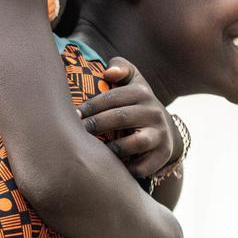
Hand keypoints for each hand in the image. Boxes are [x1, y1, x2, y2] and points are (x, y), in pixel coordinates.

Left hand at [77, 56, 178, 183]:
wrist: (164, 129)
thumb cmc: (136, 103)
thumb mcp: (132, 81)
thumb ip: (120, 68)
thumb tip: (108, 73)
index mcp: (142, 92)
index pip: (112, 97)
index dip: (90, 106)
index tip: (73, 115)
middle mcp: (154, 112)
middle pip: (119, 118)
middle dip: (95, 125)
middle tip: (76, 132)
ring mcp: (160, 135)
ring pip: (133, 144)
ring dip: (110, 148)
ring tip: (92, 150)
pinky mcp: (162, 155)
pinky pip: (141, 167)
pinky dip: (124, 169)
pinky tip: (108, 166)